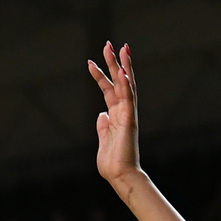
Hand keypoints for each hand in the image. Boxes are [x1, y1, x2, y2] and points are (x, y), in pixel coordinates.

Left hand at [85, 41, 142, 184]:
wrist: (120, 175)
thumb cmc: (112, 163)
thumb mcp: (103, 141)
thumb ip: (102, 127)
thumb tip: (101, 115)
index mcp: (115, 116)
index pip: (108, 91)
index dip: (100, 76)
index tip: (90, 62)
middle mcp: (123, 112)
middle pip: (119, 82)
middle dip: (114, 63)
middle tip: (109, 44)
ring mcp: (128, 114)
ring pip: (126, 85)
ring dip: (122, 66)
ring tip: (119, 48)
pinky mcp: (129, 120)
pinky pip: (129, 98)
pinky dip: (127, 84)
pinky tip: (123, 71)